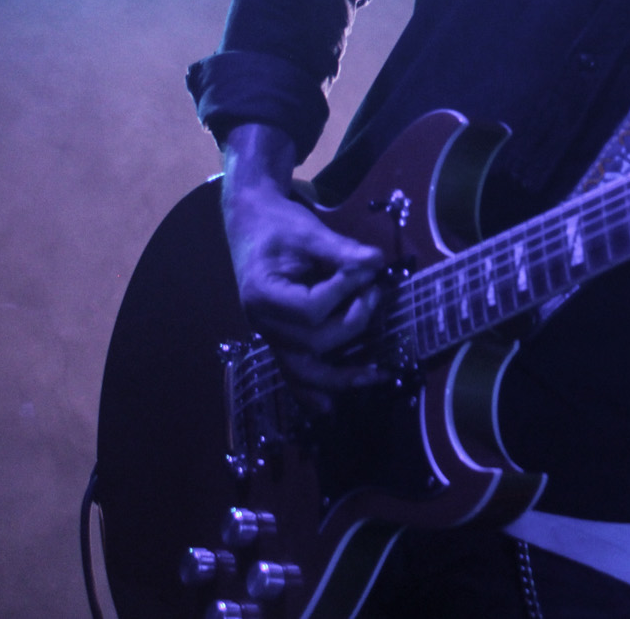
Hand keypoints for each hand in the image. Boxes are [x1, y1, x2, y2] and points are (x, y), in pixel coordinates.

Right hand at [220, 123, 384, 410]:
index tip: (365, 267)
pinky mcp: (281, 338)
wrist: (252, 222)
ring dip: (341, 378)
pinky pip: (294, 373)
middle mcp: (263, 323)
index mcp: (262, 294)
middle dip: (353, 322)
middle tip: (376, 294)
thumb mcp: (309, 231)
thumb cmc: (278, 224)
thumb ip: (341, 250)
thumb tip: (376, 262)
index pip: (310, 309)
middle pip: (313, 342)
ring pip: (302, 371)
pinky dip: (311, 392)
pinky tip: (329, 407)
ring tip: (377, 375)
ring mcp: (270, 335)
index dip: (344, 291)